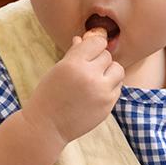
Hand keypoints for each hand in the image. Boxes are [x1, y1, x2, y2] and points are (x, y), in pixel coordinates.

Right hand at [22, 32, 124, 148]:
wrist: (47, 126)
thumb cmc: (49, 95)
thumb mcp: (57, 70)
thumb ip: (73, 54)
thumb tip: (82, 38)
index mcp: (74, 64)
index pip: (97, 42)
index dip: (94, 45)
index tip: (90, 51)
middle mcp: (90, 76)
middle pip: (107, 56)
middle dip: (98, 61)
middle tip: (87, 70)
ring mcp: (101, 91)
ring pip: (118, 69)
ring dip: (109, 72)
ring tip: (96, 78)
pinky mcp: (108, 104)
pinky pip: (118, 86)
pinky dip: (110, 86)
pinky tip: (97, 91)